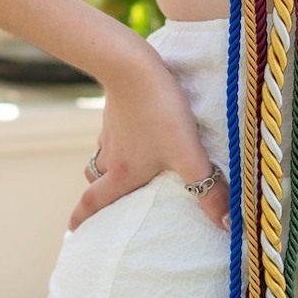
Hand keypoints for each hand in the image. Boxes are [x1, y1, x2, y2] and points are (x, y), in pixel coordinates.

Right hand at [69, 45, 229, 233]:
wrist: (133, 66)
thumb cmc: (159, 113)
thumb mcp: (187, 153)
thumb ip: (207, 188)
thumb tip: (226, 226)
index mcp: (122, 173)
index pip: (93, 203)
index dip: (81, 219)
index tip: (72, 231)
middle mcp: (111, 153)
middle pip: (95, 177)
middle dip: (97, 190)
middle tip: (104, 198)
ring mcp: (112, 127)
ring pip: (104, 151)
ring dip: (110, 160)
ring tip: (125, 162)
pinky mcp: (117, 105)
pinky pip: (115, 127)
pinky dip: (121, 133)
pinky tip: (138, 125)